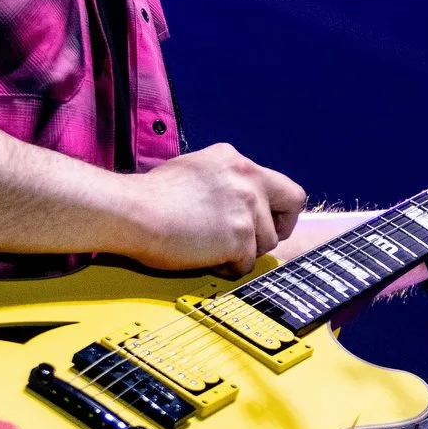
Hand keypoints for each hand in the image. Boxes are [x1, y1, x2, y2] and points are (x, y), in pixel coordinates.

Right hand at [114, 143, 307, 271]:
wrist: (134, 211)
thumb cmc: (151, 197)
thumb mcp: (194, 170)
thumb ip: (223, 182)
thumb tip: (234, 203)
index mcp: (235, 160)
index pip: (279, 184)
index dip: (275, 207)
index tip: (264, 220)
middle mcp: (248, 177)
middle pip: (293, 203)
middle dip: (280, 226)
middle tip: (256, 241)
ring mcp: (247, 207)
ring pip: (267, 242)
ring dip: (243, 252)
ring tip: (211, 249)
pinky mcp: (240, 236)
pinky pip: (246, 264)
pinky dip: (228, 268)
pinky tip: (204, 258)